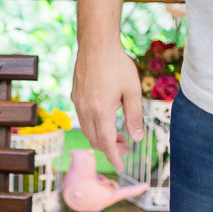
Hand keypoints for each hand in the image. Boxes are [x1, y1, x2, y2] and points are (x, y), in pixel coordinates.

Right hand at [71, 41, 143, 167]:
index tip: (122, 166)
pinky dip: (95, 127)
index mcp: (101, 111)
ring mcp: (78, 104)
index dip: (114, 157)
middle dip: (111, 148)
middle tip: (127, 147)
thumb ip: (135, 116)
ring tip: (119, 135)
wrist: (96, 44)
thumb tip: (137, 138)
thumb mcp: (133, 91)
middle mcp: (86, 111)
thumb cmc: (117, 64)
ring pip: (88, 131)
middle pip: (96, 140)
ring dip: (103, 137)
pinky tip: (107, 119)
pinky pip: (84, 120)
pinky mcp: (75, 97)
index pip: (106, 143)